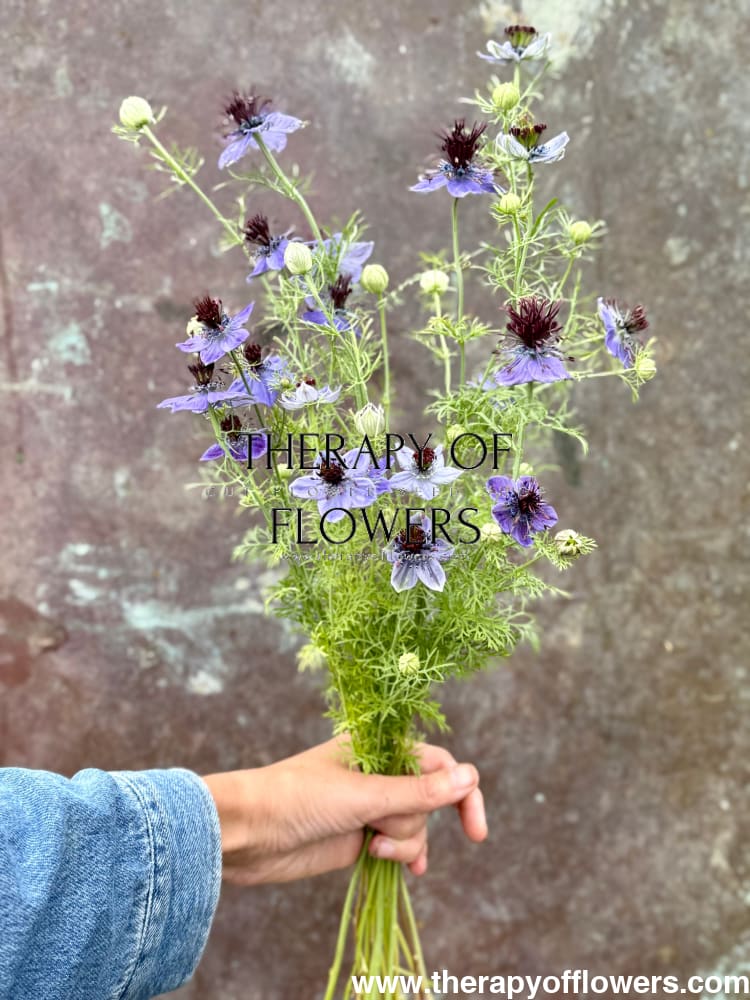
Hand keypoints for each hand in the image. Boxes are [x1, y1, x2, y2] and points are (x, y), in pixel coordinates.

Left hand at [202, 736, 486, 884]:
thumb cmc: (298, 798)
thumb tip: (471, 777)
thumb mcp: (362, 795)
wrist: (247, 833)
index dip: (461, 791)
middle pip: (428, 799)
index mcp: (377, 745)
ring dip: (404, 841)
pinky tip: (407, 869)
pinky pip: (399, 845)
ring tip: (372, 847)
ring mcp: (369, 806)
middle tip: (380, 829)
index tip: (475, 829)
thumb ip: (418, 792)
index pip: (438, 763)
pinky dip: (405, 855)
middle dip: (414, 820)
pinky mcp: (359, 837)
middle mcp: (378, 772)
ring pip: (415, 825)